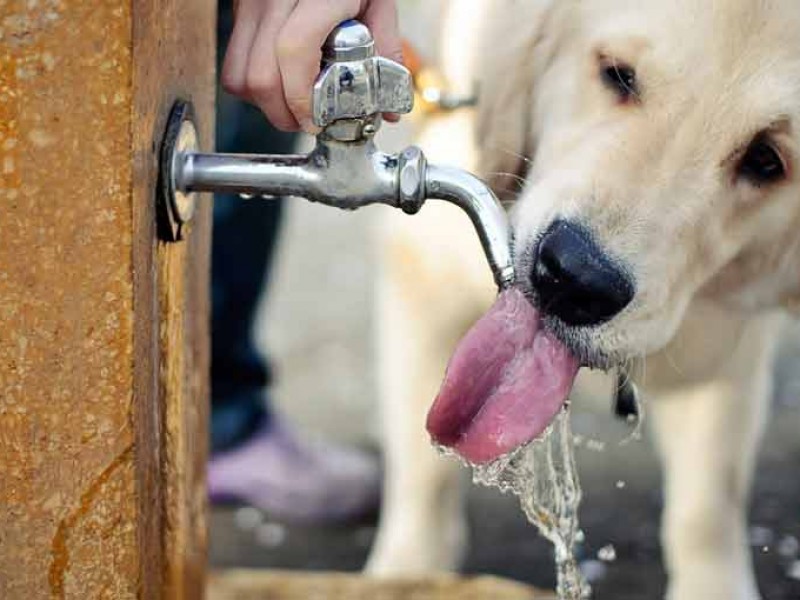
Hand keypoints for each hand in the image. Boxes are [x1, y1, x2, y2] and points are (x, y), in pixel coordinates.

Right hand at [222, 0, 402, 132]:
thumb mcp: (377, 0)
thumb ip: (386, 49)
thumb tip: (388, 109)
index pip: (293, 52)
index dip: (300, 98)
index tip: (314, 121)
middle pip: (260, 77)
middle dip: (283, 113)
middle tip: (306, 122)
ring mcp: (250, 4)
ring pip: (239, 76)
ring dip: (263, 104)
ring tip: (291, 107)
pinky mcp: (239, 11)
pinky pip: (233, 63)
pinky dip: (251, 87)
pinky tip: (277, 85)